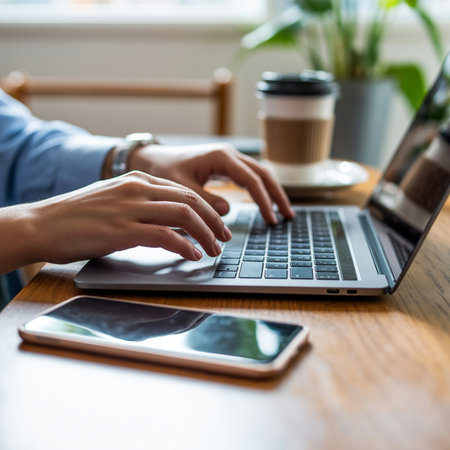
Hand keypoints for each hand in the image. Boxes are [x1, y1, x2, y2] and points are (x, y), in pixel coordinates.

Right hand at [0, 172, 231, 274]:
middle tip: (224, 238)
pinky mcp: (121, 229)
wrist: (41, 223)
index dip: (208, 209)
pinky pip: (165, 235)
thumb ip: (142, 207)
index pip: (185, 191)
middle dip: (214, 221)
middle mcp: (137, 189)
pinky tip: (192, 255)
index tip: (218, 224)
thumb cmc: (76, 217)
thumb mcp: (115, 202)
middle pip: (191, 200)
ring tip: (214, 249)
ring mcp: (130, 207)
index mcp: (137, 180)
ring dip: (205, 234)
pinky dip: (184, 246)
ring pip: (183, 214)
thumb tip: (170, 225)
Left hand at [129, 142, 294, 223]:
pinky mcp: (227, 165)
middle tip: (288, 216)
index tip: (271, 219)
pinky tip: (266, 202)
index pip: (252, 180)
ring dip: (272, 191)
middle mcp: (229, 154)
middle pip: (263, 173)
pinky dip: (261, 189)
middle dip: (277, 195)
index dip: (264, 201)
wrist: (154, 159)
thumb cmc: (164, 171)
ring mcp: (230, 158)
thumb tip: (227, 211)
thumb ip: (204, 200)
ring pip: (260, 173)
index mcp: (221, 157)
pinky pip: (250, 176)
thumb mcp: (182, 188)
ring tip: (283, 212)